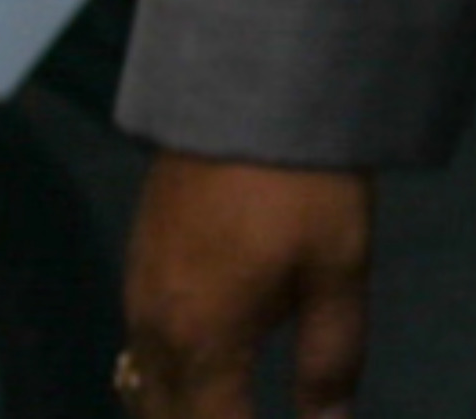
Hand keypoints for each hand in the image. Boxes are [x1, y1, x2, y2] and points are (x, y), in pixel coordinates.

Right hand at [123, 153, 371, 418]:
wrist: (249, 90)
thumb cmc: (305, 184)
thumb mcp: (339, 270)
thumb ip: (331, 356)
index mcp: (202, 342)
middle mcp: (154, 331)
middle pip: (165, 418)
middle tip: (249, 413)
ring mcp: (137, 296)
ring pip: (145, 389)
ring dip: (181, 411)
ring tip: (228, 406)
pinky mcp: (137, 265)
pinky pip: (139, 350)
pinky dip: (168, 380)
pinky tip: (203, 373)